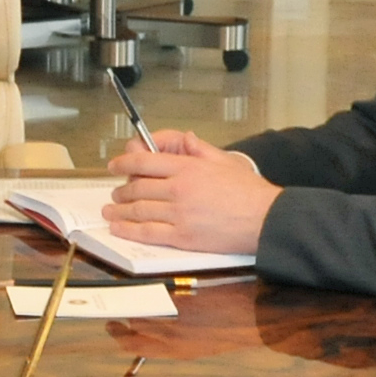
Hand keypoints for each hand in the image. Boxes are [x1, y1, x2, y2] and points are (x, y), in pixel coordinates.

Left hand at [105, 133, 278, 253]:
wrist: (265, 219)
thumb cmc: (249, 192)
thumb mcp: (225, 161)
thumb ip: (200, 149)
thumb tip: (185, 139)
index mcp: (187, 168)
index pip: (144, 161)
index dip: (124, 162)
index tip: (114, 165)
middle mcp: (179, 189)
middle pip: (137, 187)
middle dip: (121, 189)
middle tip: (116, 192)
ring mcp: (179, 214)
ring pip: (138, 210)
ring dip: (119, 210)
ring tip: (110, 209)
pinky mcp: (182, 237)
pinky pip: (148, 233)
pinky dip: (128, 230)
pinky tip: (118, 227)